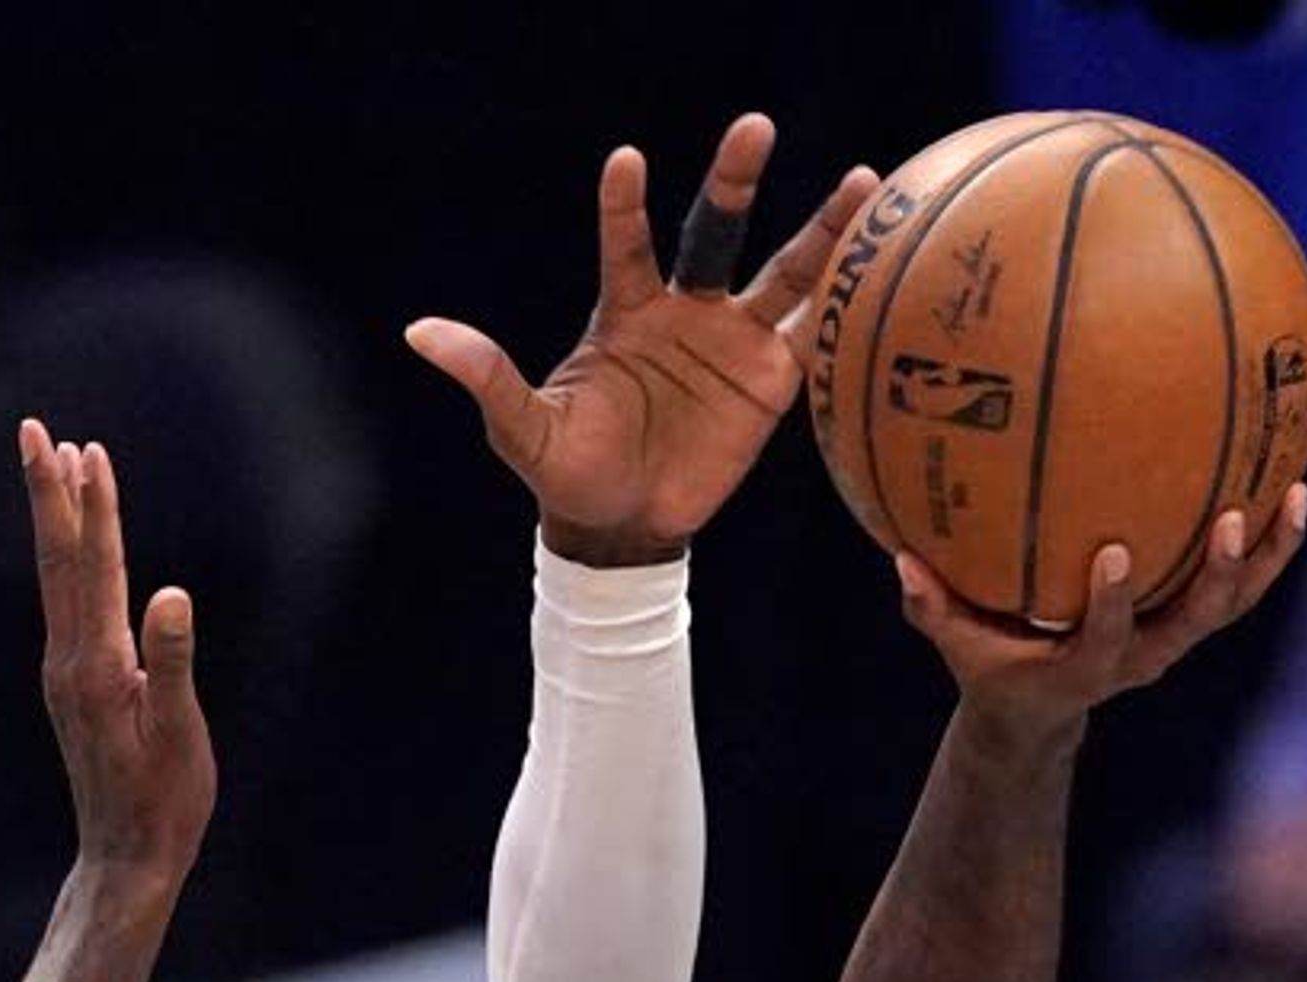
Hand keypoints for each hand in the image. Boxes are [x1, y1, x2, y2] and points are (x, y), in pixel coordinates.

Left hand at [23, 420, 212, 880]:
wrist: (124, 862)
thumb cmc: (163, 804)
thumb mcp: (179, 735)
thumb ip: (172, 663)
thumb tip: (171, 595)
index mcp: (97, 668)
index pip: (94, 569)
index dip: (93, 508)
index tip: (86, 450)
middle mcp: (69, 663)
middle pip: (58, 561)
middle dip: (49, 493)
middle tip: (36, 431)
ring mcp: (66, 675)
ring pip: (59, 579)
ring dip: (58, 519)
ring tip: (59, 466)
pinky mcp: (73, 688)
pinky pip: (67, 605)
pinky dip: (70, 561)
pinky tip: (78, 548)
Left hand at [405, 113, 878, 564]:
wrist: (623, 529)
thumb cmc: (568, 473)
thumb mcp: (521, 429)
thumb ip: (487, 376)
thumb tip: (420, 333)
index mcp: (625, 312)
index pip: (627, 243)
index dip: (624, 206)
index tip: (625, 162)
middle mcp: (685, 311)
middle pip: (715, 230)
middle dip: (734, 180)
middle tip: (754, 126)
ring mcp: (734, 341)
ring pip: (783, 271)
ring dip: (822, 228)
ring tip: (863, 181)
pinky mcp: (774, 382)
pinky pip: (815, 336)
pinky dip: (847, 306)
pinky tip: (886, 266)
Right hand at [896, 488, 1306, 750]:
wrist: (1040, 712)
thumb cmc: (995, 668)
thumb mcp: (958, 646)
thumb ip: (931, 608)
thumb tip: (899, 559)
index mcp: (1087, 667)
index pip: (1106, 638)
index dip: (1113, 602)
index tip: (1113, 552)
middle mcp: (1144, 656)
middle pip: (1195, 621)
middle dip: (1217, 578)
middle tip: (1230, 521)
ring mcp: (1173, 636)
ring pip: (1233, 603)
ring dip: (1267, 555)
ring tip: (1295, 493)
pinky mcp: (1189, 616)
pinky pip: (1237, 580)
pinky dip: (1267, 538)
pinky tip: (1286, 478)